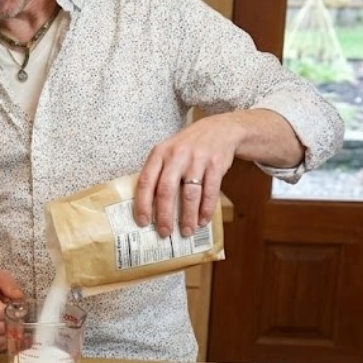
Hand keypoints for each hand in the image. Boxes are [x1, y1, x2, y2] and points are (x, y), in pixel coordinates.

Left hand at [134, 114, 239, 238]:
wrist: (219, 129)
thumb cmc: (188, 147)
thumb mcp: (168, 153)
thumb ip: (158, 173)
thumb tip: (148, 207)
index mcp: (159, 153)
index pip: (146, 181)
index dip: (143, 203)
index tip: (142, 222)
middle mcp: (176, 155)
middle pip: (166, 190)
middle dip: (164, 215)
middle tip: (164, 232)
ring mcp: (197, 159)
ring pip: (190, 194)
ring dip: (188, 216)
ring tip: (187, 231)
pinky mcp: (216, 164)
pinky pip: (210, 191)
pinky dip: (206, 209)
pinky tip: (203, 220)